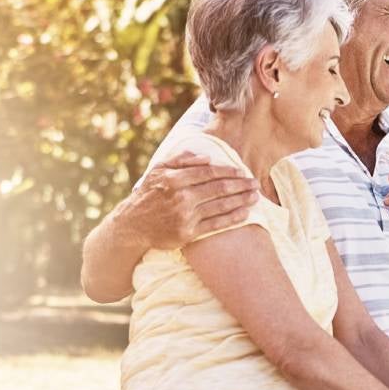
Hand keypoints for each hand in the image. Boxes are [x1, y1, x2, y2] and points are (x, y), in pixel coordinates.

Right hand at [123, 151, 258, 248]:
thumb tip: (207, 157)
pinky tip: (245, 213)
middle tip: (255, 183)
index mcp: (175, 179)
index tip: (242, 171)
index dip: (229, 171)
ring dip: (242, 200)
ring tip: (256, 197)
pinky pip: (215, 225)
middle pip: (219, 188)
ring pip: (221, 206)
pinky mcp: (188, 233)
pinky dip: (232, 218)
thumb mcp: (158, 170)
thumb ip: (182, 160)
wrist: (132, 225)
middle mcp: (181, 197)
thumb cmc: (149, 194)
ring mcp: (185, 216)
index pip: (209, 172)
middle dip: (241, 185)